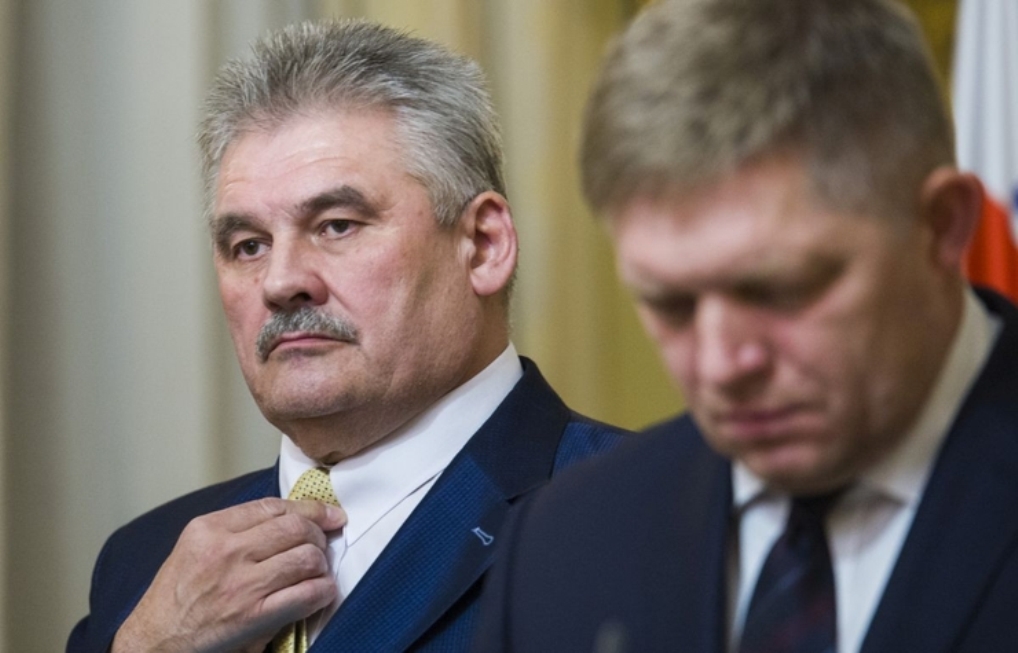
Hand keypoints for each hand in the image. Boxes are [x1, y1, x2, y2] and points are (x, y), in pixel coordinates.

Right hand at [111, 497, 346, 652]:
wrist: (154, 643)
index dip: (310, 508)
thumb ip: (237, 531)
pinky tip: (320, 593)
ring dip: (320, 564)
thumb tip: (294, 521)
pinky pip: (307, 593)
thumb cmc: (177, 598)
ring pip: (306, 557)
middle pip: (296, 527)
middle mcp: (225, 551)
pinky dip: (323, 591)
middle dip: (318, 535)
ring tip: (316, 572)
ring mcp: (240, 584)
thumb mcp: (196, 549)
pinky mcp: (253, 616)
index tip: (329, 514)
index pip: (273, 506)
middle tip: (321, 545)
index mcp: (209, 529)